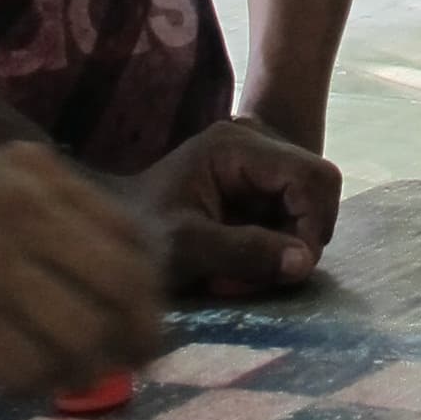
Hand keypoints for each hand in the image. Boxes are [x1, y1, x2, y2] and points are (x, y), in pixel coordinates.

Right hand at [0, 143, 162, 390]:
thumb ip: (43, 224)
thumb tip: (119, 291)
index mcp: (31, 170)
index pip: (131, 234)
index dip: (147, 289)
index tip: (140, 322)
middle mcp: (23, 205)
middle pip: (126, 285)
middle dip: (137, 334)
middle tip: (129, 365)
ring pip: (87, 334)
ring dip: (85, 368)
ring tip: (64, 379)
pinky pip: (34, 370)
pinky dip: (36, 387)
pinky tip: (15, 385)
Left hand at [140, 117, 342, 293]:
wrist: (105, 238)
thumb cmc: (138, 236)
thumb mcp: (186, 248)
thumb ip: (245, 252)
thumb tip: (304, 262)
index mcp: (236, 146)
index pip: (312, 176)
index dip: (313, 224)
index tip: (291, 269)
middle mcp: (253, 143)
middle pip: (315, 191)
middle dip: (297, 240)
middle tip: (258, 277)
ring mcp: (256, 163)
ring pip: (305, 208)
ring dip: (283, 248)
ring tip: (237, 274)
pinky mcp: (254, 187)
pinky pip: (288, 217)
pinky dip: (272, 248)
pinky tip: (236, 265)